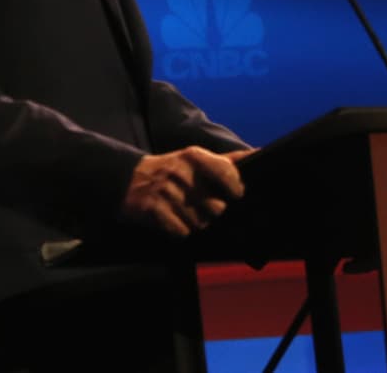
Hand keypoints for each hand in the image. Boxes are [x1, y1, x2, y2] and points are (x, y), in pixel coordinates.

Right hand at [122, 147, 249, 236]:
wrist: (129, 179)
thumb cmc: (173, 169)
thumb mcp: (196, 158)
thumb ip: (227, 160)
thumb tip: (257, 153)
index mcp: (195, 156)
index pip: (227, 172)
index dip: (236, 188)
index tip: (237, 195)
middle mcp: (182, 172)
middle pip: (217, 207)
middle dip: (213, 212)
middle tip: (204, 208)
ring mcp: (166, 192)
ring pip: (200, 223)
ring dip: (197, 223)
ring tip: (187, 213)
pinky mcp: (153, 210)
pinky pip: (181, 232)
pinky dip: (181, 231)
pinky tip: (175, 220)